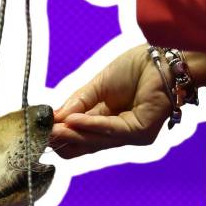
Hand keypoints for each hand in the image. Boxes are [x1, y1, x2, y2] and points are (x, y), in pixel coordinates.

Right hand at [50, 46, 174, 157]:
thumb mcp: (97, 85)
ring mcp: (129, 135)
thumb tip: (54, 118)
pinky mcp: (140, 132)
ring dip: (72, 134)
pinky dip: (90, 126)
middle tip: (41, 133)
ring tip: (51, 128)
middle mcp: (117, 132)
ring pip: (93, 142)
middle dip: (62, 139)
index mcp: (106, 120)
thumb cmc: (136, 67)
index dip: (60, 134)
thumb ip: (77, 102)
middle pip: (83, 146)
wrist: (164, 59)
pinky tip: (73, 121)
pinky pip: (109, 131)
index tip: (40, 128)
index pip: (78, 136)